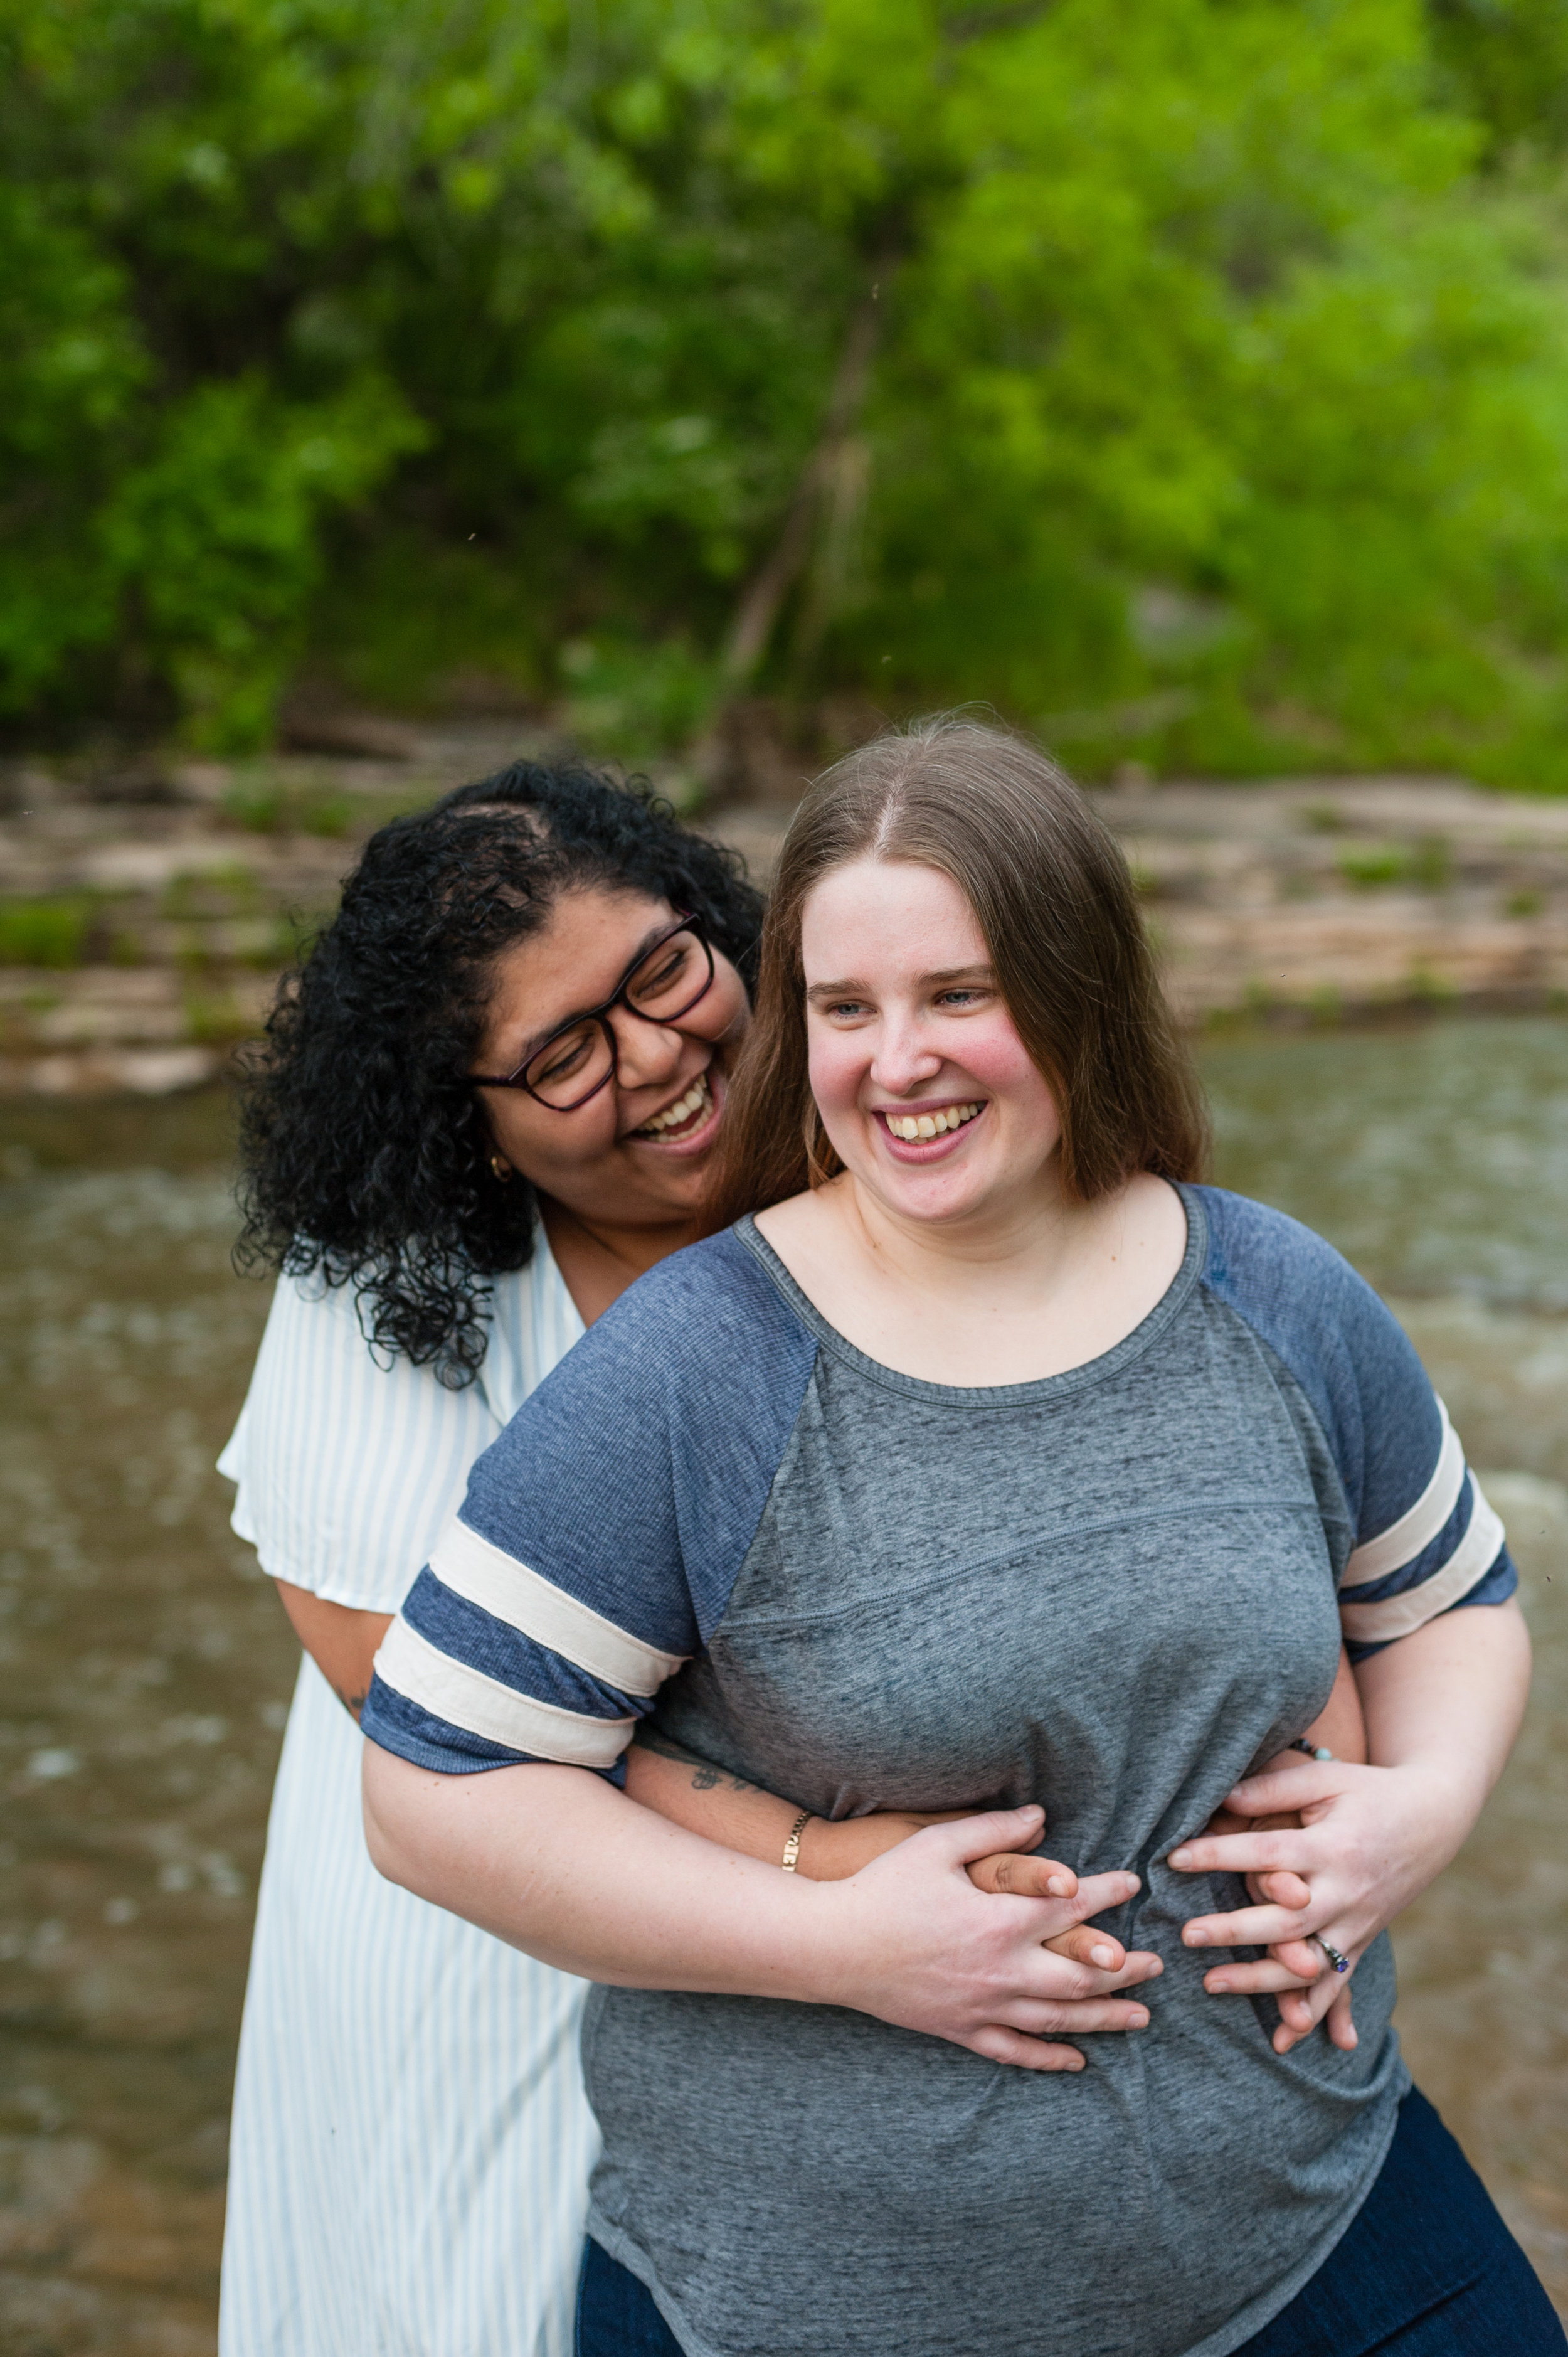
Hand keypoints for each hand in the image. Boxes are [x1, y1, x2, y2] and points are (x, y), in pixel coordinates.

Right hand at [808, 1806, 1163, 2070]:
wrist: (834, 1946)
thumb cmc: (884, 1888)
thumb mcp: (937, 1845)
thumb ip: (993, 1831)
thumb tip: (1040, 1816)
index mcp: (1000, 1920)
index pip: (1072, 1908)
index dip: (1108, 1895)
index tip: (1134, 1885)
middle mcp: (1002, 1969)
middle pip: (1080, 1975)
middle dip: (1124, 1969)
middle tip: (1155, 1964)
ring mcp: (983, 2006)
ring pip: (1059, 2019)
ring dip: (1104, 2017)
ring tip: (1139, 2016)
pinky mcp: (961, 2029)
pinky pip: (1015, 2051)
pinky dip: (1049, 2058)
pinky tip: (1076, 2061)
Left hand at [1193, 1754, 1354, 2052]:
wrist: (1432, 1821)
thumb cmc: (1367, 1792)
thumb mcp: (1324, 1781)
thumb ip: (1272, 1791)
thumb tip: (1221, 1797)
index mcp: (1334, 1847)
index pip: (1267, 1855)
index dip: (1219, 1855)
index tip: (1174, 1858)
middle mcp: (1348, 1892)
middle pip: (1285, 1919)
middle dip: (1233, 1930)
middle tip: (1185, 1934)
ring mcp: (1358, 1923)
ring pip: (1307, 1963)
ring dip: (1260, 1979)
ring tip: (1211, 1983)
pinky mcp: (1363, 1941)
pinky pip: (1338, 1984)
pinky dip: (1314, 2012)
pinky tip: (1285, 2037)